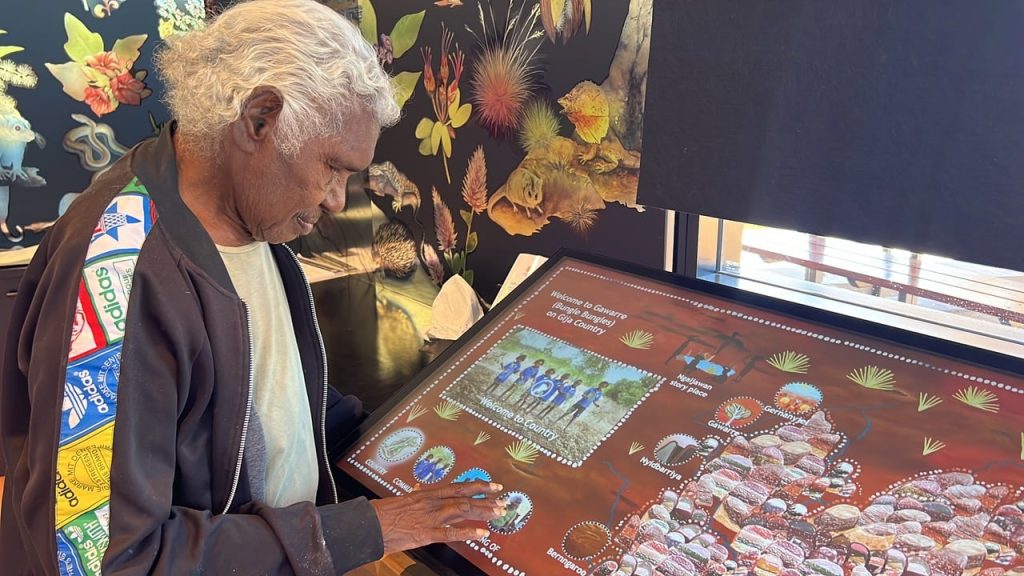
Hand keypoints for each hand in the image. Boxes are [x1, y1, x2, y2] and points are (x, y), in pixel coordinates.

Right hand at [369, 481, 503, 554]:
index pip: (457, 487)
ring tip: (498, 513)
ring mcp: (430, 516)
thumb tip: (419, 489)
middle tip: (503, 500)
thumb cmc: (381, 513)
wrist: (368, 524)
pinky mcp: (425, 533)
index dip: (477, 486)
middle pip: (464, 497)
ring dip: (482, 511)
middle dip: (486, 499)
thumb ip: (414, 496)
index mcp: (426, 494)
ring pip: (462, 510)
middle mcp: (432, 502)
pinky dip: (468, 532)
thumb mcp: (401, 500)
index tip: (492, 486)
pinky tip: (482, 534)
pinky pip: (451, 532)